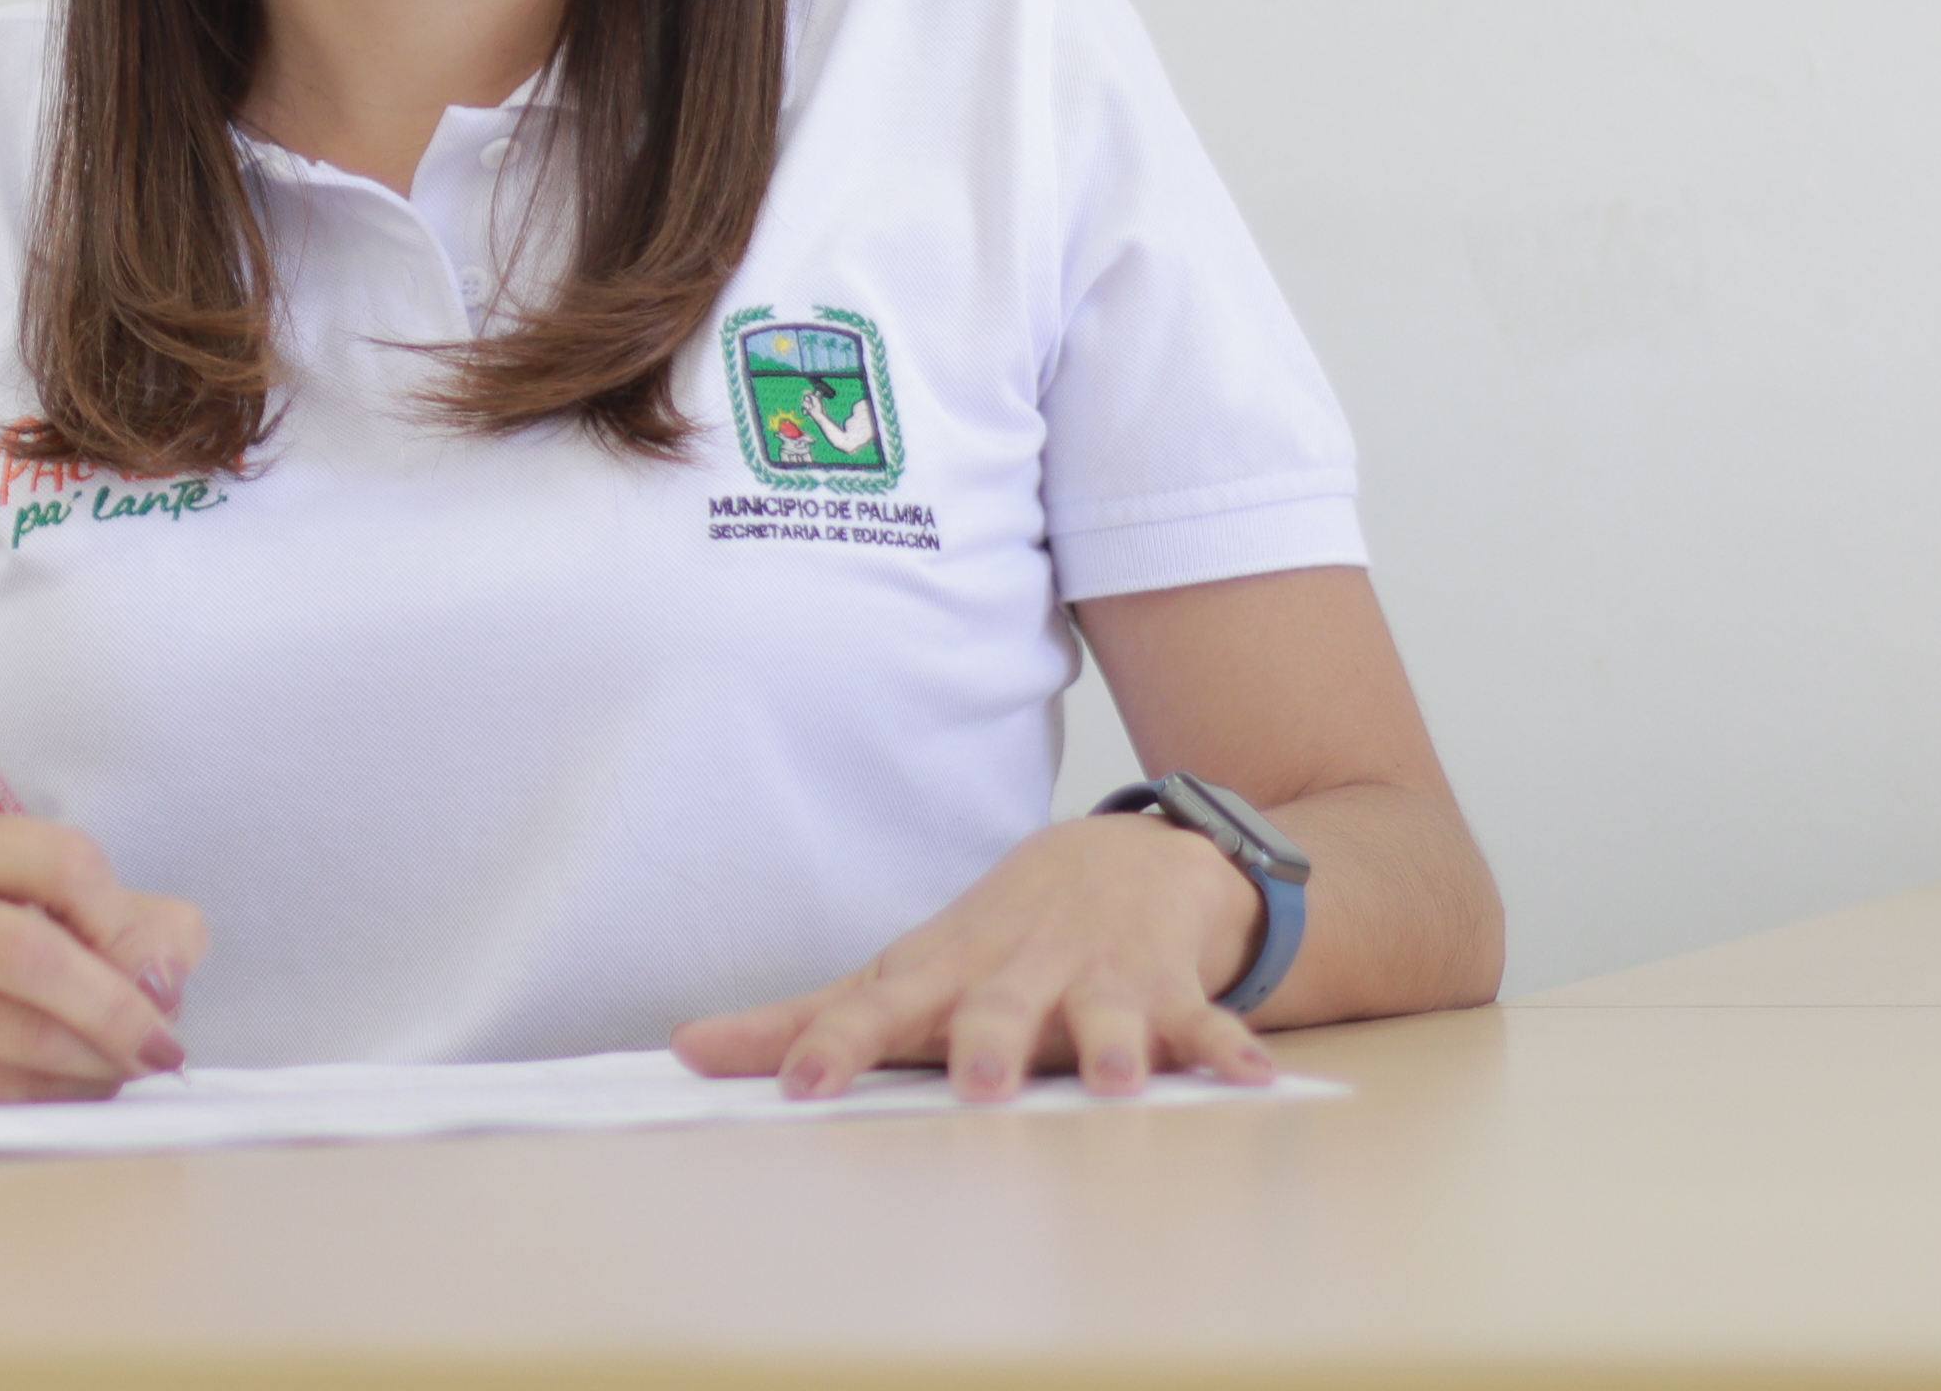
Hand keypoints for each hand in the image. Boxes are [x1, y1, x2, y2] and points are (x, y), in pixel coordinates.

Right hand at [0, 802, 209, 1105]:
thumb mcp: (0, 887)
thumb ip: (112, 912)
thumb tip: (170, 970)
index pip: (63, 861)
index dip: (128, 926)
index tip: (161, 975)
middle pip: (36, 956)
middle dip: (118, 1011)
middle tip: (159, 1045)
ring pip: (19, 1040)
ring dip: (93, 1067)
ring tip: (115, 1069)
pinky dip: (47, 1102)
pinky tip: (60, 1092)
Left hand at [671, 813, 1276, 1101]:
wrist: (1129, 855)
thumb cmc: (994, 937)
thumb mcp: (901, 970)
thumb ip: (800, 1018)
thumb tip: (686, 1050)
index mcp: (943, 971)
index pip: (877, 1007)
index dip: (836, 1043)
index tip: (800, 1084)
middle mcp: (1018, 971)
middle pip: (997, 1006)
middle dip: (989, 1042)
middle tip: (978, 1084)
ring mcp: (1097, 976)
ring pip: (1106, 1012)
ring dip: (1114, 1043)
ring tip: (1121, 1080)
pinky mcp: (1170, 986)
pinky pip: (1206, 1022)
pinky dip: (1230, 1045)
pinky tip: (1254, 1078)